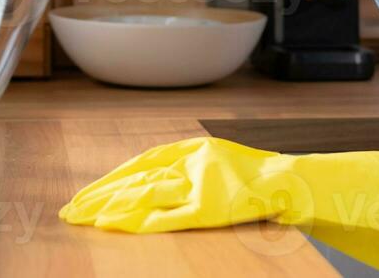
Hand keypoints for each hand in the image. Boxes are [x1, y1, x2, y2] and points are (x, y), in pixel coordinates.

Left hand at [60, 136, 378, 273]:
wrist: (307, 183)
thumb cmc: (267, 182)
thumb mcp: (222, 169)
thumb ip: (191, 175)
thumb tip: (155, 189)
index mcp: (197, 149)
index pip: (143, 163)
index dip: (113, 179)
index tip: (87, 193)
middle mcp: (196, 160)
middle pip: (137, 178)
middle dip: (102, 194)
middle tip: (71, 210)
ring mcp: (206, 181)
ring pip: (148, 194)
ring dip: (115, 208)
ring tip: (86, 220)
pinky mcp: (217, 204)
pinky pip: (175, 215)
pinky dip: (147, 221)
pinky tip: (125, 228)